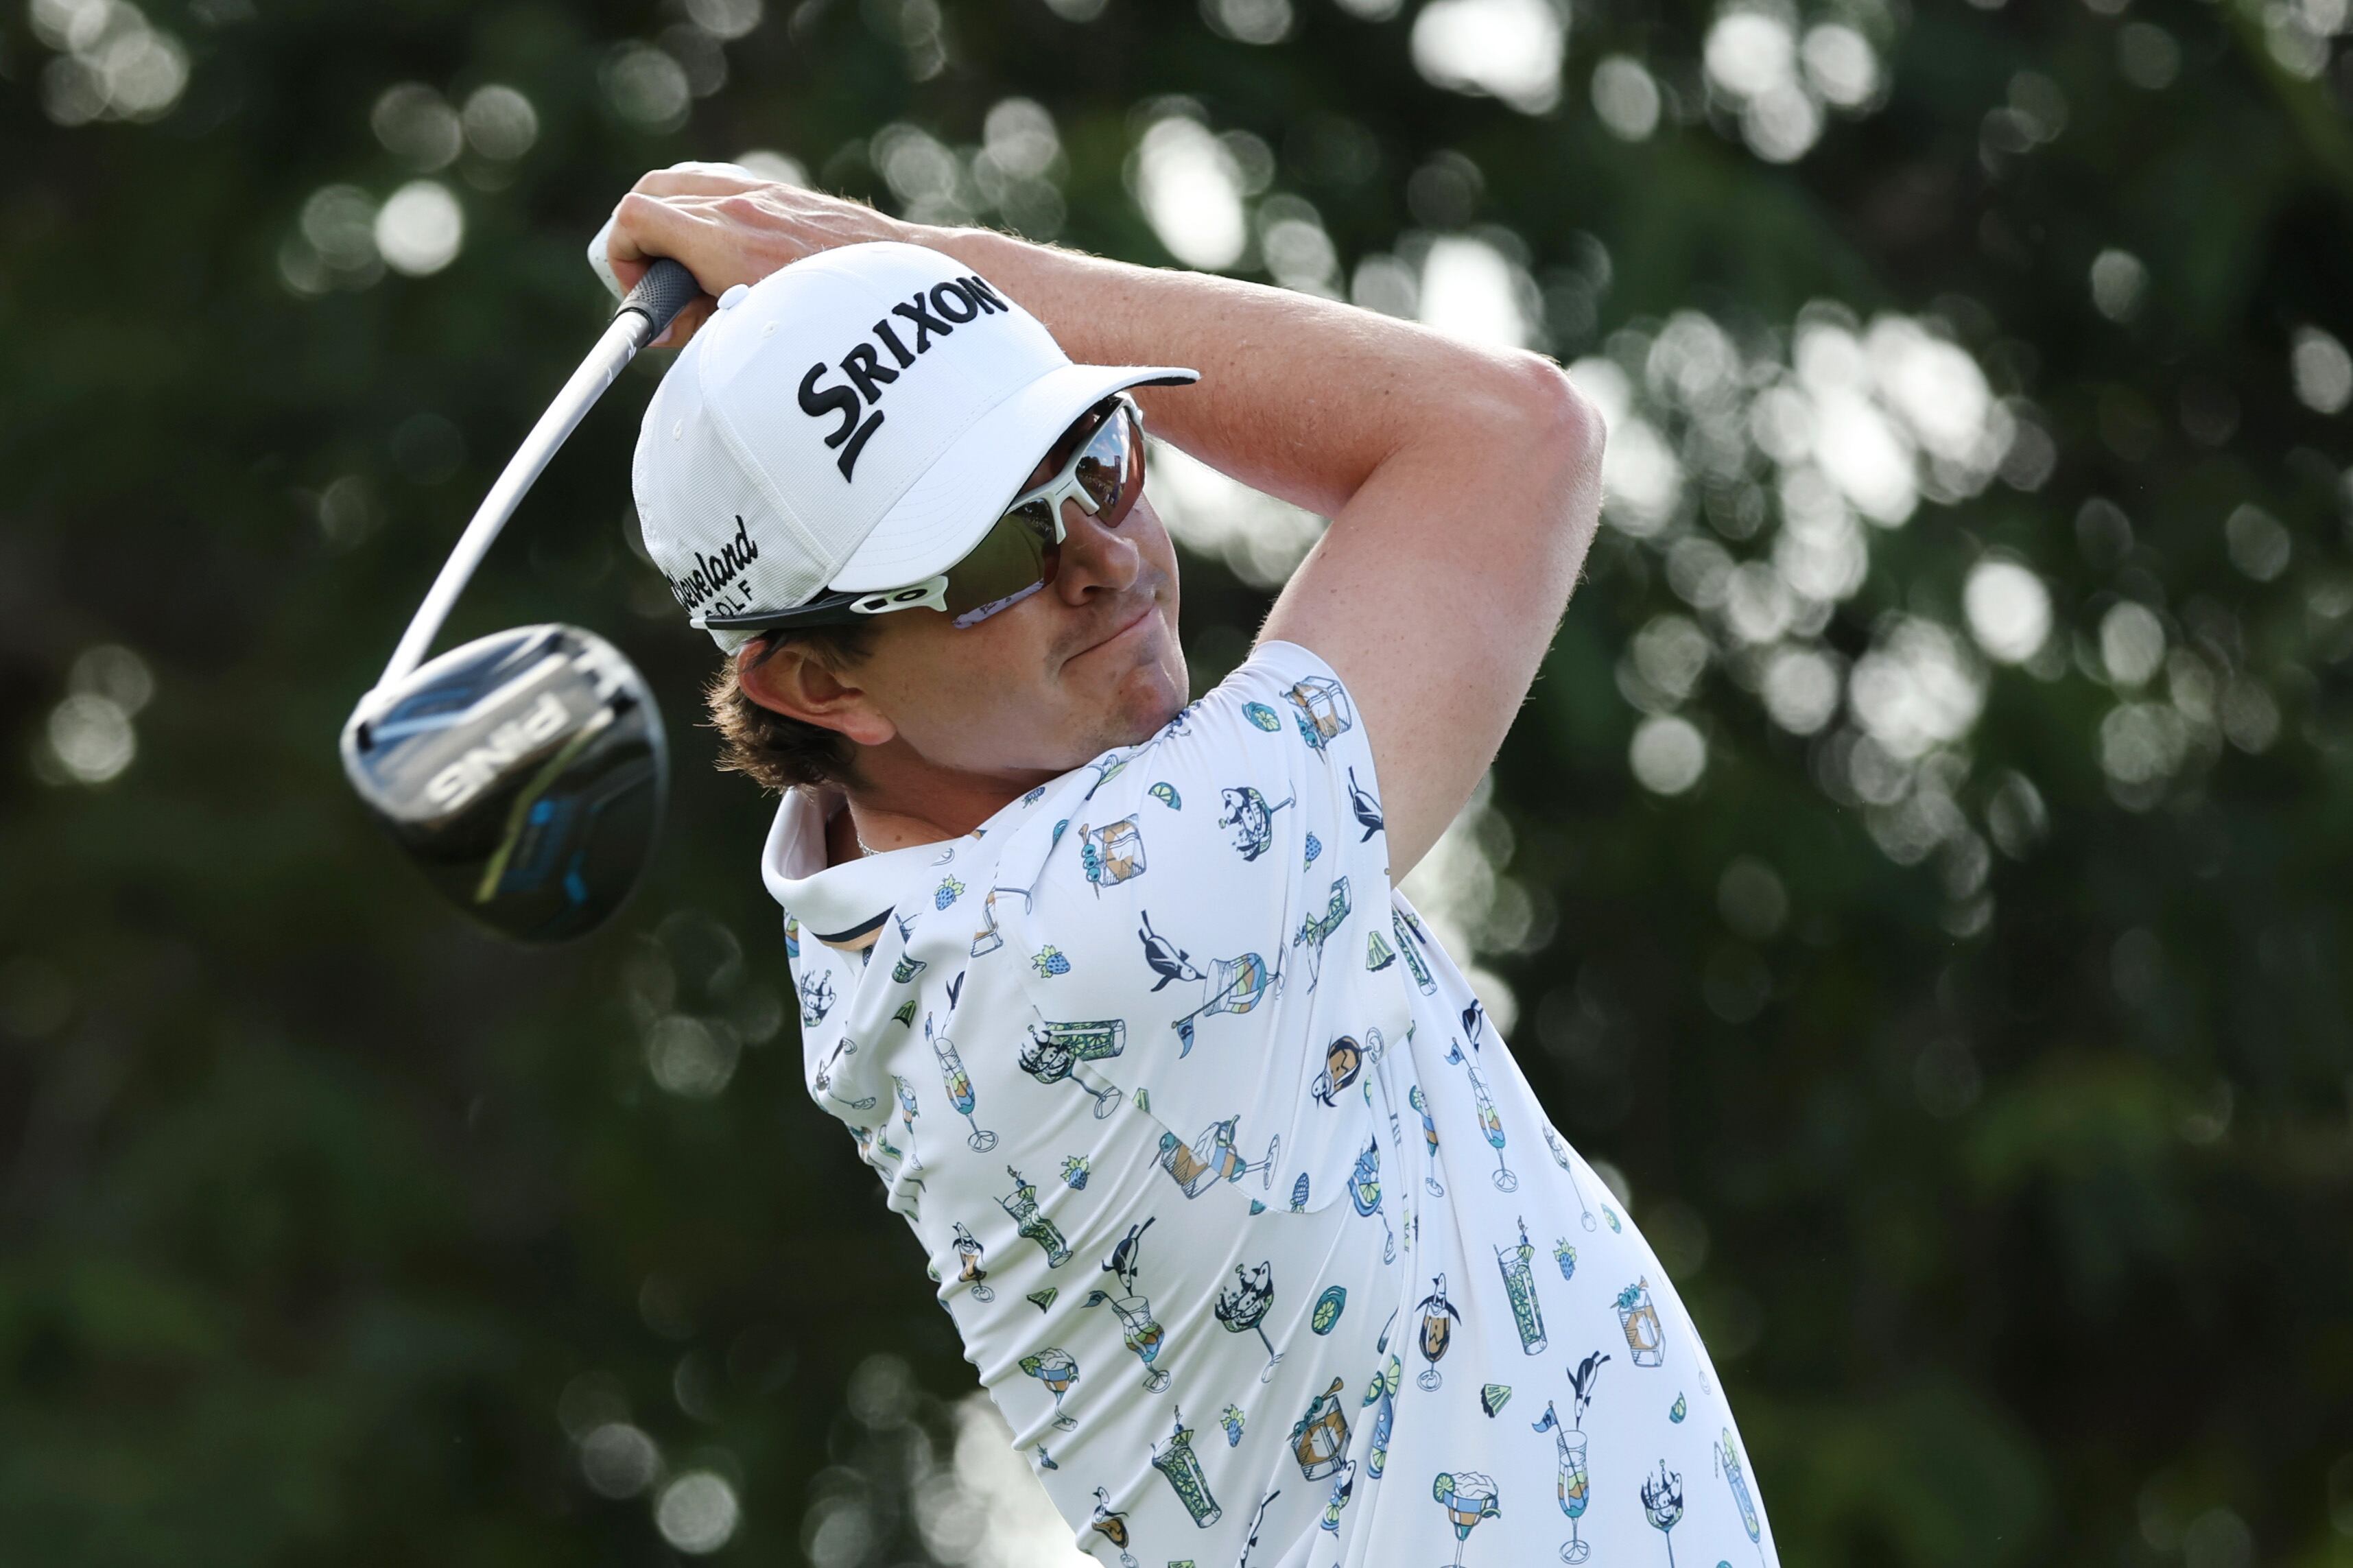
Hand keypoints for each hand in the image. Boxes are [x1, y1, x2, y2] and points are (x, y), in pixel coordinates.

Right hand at [601, 162, 920, 346]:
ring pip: (681, 183)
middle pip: (649, 194)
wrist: (904, 281)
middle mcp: (740, 206)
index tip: (640, 292)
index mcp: (726, 241)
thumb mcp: (755, 334)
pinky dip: (700, 208)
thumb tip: (661, 327)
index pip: (634, 217)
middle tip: (656, 280)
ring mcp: (761, 193)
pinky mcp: (782, 194)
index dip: (621, 257)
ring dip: (666, 219)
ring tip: (683, 265)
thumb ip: (700, 326)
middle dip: (637, 238)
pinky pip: (717, 183)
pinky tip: (716, 247)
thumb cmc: (838, 320)